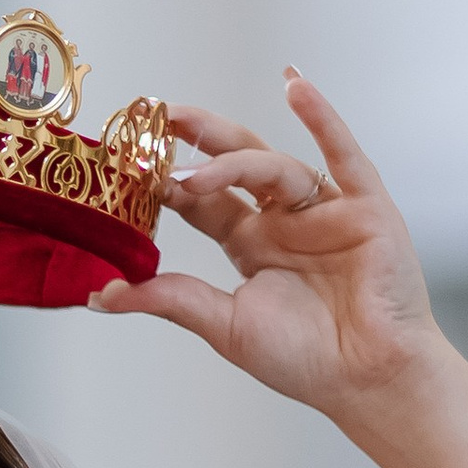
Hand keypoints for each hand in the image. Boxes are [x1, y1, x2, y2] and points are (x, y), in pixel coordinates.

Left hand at [91, 74, 467, 467]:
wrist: (368, 382)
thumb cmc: (306, 359)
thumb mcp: (223, 325)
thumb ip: (168, 300)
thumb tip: (99, 294)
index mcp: (252, 244)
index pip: (204, 201)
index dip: (169, 181)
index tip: (129, 162)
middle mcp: (285, 220)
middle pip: (235, 164)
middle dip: (198, 139)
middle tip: (157, 117)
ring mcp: (324, 210)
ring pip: (273, 166)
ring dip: (232, 160)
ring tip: (191, 172)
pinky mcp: (365, 207)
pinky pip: (343, 153)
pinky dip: (323, 118)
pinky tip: (296, 85)